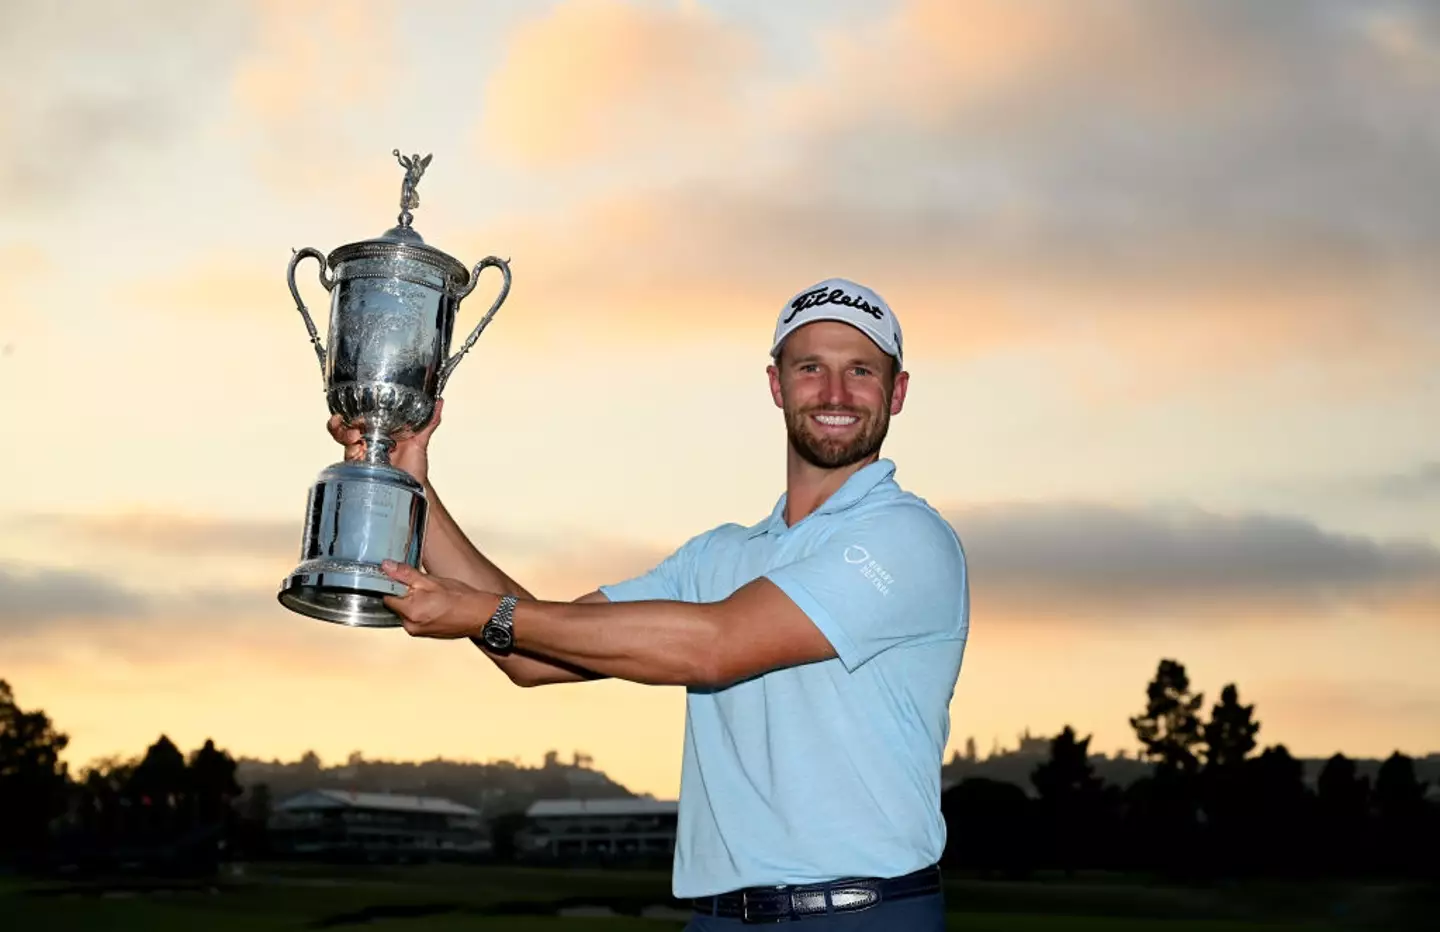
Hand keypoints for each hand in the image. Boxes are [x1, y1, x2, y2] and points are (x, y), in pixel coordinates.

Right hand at [327, 399, 443, 484]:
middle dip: (339, 426)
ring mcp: (361, 455)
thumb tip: (439, 401)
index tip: (345, 409)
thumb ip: (428, 422)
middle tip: (352, 430)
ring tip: (355, 441)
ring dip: (344, 438)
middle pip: (343, 428)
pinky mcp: (360, 470)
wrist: (413, 488)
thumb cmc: (414, 466)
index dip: (348, 410)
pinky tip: (358, 454)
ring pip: (343, 442)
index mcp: (377, 430)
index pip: (357, 415)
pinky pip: (349, 462)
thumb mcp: (420, 441)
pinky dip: (351, 456)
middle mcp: (366, 441)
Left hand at [380, 559, 493, 638]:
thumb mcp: (432, 581)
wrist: (481, 616)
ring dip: (412, 601)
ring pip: (406, 611)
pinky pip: (415, 618)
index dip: (391, 583)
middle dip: (403, 593)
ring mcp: (418, 631)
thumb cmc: (461, 598)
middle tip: (420, 583)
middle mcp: (410, 625)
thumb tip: (386, 566)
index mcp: (410, 612)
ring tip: (430, 593)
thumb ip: (406, 574)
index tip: (398, 576)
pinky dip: (420, 609)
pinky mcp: (425, 633)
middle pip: (395, 604)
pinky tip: (434, 602)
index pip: (386, 596)